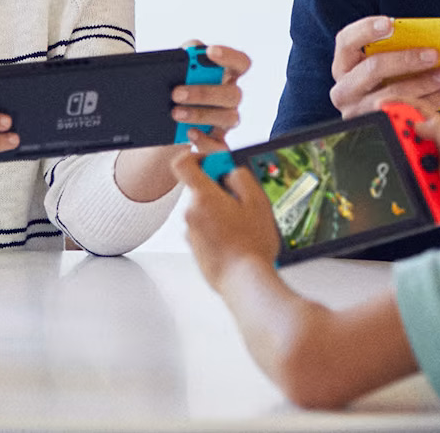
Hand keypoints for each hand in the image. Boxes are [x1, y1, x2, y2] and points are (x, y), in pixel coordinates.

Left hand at [113, 43, 252, 202]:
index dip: (230, 56)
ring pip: (228, 118)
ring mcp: (226, 121)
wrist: (161, 122)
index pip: (240, 63)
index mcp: (226, 75)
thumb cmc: (174, 89)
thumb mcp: (175, 71)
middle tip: (176, 93)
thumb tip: (184, 55)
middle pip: (233, 94)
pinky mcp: (217, 142)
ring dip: (200, 115)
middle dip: (204, 92)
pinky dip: (205, 141)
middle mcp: (230, 98)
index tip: (210, 52)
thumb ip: (182, 59)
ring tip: (175, 113)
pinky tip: (189, 134)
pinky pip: (220, 145)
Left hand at [172, 147, 280, 290]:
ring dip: (221, 212)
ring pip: (204, 211)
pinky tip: (237, 241)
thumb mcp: (257, 201)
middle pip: (200, 190)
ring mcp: (191, 234)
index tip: (213, 163)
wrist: (244, 282)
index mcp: (203, 197)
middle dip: (220, 190)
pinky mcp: (195, 250)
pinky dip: (218, 230)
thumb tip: (231, 172)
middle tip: (243, 202)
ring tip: (244, 226)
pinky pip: (205, 230)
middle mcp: (190, 214)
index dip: (196, 157)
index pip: (182, 164)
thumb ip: (241, 177)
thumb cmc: (251, 245)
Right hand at [329, 16, 439, 117]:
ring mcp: (358, 110)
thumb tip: (425, 36)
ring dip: (425, 83)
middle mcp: (345, 89)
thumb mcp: (379, 64)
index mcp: (343, 65)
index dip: (366, 29)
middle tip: (433, 54)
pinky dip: (430, 101)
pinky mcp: (377, 126)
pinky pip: (406, 113)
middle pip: (373, 68)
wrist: (377, 118)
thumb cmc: (382, 82)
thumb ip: (392, 50)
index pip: (346, 41)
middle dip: (407, 60)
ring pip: (392, 94)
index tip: (390, 23)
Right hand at [367, 99, 439, 234]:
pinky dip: (408, 187)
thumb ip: (438, 131)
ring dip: (407, 171)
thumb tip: (415, 122)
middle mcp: (435, 151)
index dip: (400, 104)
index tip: (381, 105)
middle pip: (405, 136)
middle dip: (397, 143)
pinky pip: (406, 184)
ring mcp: (429, 171)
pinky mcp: (425, 190)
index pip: (419, 111)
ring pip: (403, 163)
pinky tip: (422, 193)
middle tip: (400, 152)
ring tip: (424, 181)